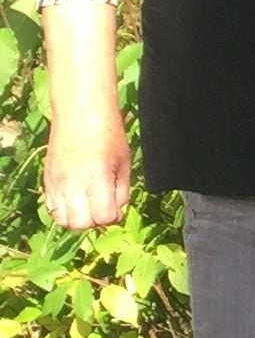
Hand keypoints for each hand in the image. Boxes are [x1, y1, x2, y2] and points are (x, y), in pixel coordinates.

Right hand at [42, 109, 131, 230]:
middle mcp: (72, 184)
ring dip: (77, 217)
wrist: (80, 113)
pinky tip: (75, 196)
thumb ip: (121, 192)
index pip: (103, 218)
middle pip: (80, 224)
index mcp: (96, 179)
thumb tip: (115, 212)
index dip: (113, 216)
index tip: (116, 204)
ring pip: (62, 220)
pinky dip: (64, 209)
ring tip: (87, 202)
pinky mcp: (47, 179)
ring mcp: (56, 182)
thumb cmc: (108, 136)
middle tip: (101, 204)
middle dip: (94, 220)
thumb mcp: (124, 165)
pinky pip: (51, 207)